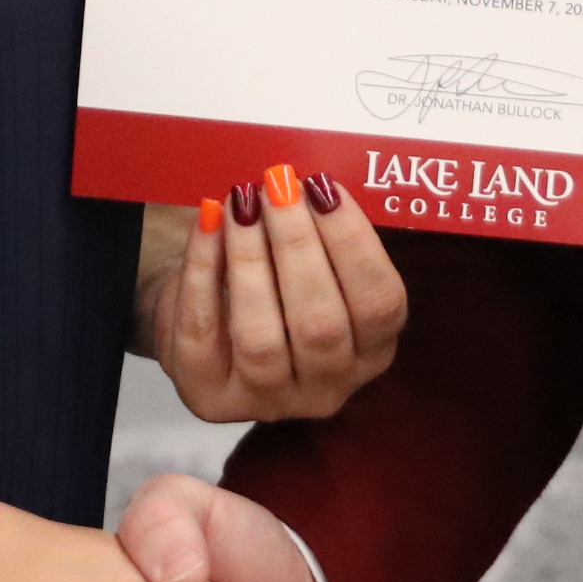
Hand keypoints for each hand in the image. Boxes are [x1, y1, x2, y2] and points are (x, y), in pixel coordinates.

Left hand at [136, 168, 405, 420]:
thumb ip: (323, 230)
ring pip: (261, 337)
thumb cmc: (274, 277)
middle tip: (278, 186)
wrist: (207, 315)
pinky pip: (202, 332)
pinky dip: (203, 270)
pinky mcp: (209, 397)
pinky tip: (208, 222)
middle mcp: (327, 388)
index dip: (354, 243)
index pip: (380, 304)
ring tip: (242, 202)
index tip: (325, 188)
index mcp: (371, 351)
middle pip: (320, 325)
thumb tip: (311, 181)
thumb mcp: (314, 260)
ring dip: (251, 259)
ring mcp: (267, 400)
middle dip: (298, 245)